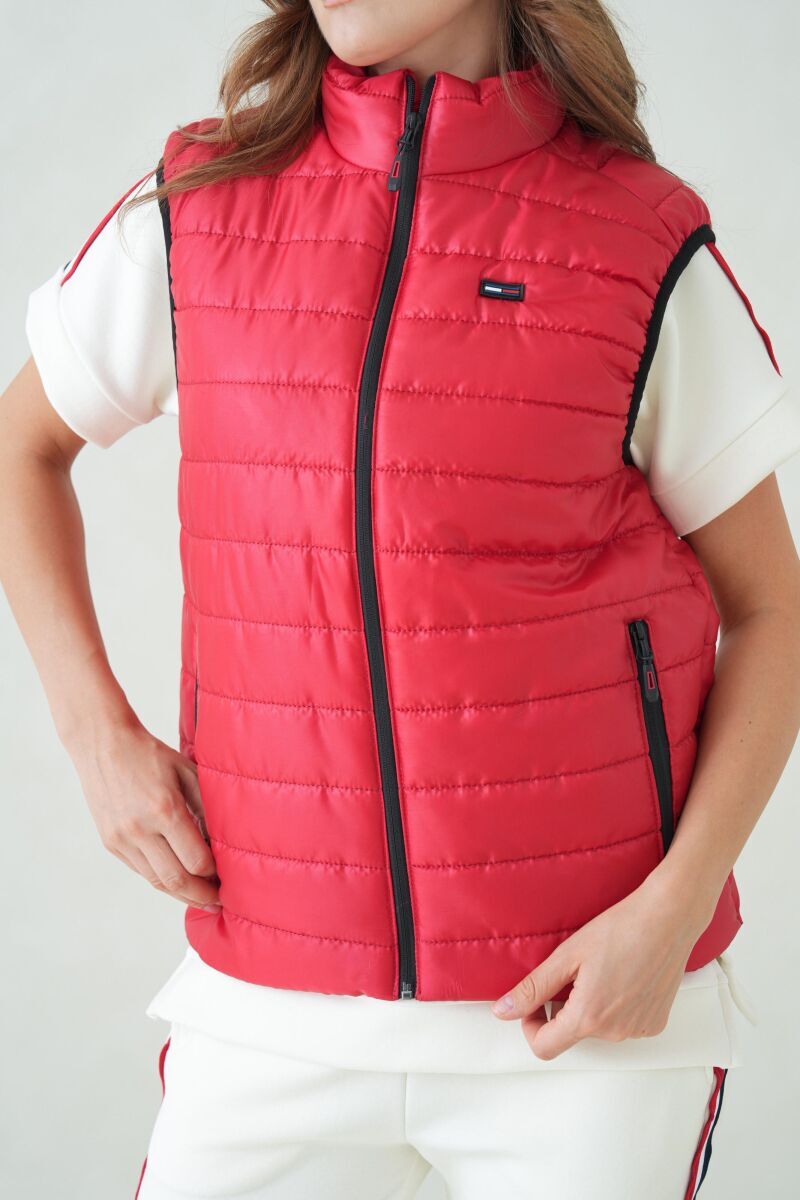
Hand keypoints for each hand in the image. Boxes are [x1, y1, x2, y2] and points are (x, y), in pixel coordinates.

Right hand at [71, 712, 219, 910]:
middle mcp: (140, 829)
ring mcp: (122, 839)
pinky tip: (178, 881)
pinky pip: (141, 871)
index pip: (197, 859)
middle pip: (177, 879)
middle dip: (201, 895)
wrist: (103, 745)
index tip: (228, 874)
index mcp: (165, 810)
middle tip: (220, 901)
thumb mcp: (187, 773)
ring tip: (201, 897)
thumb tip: (224, 843)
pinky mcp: (110, 843)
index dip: (215, 873)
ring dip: (181, 894)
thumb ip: (207, 808)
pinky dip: (161, 880)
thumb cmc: (151, 755)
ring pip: (156, 881)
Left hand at [490, 870, 712, 1059]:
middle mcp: (614, 1033)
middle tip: (573, 972)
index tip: (537, 1000)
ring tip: (601, 969)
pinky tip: (623, 976)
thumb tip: (502, 1011)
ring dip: (590, 1007)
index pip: (544, 1047)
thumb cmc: (619, 929)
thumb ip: (533, 988)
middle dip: (563, 1008)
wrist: (668, 918)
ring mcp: (638, 1030)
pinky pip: (623, 1024)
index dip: (531, 1025)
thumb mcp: (567, 955)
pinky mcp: (655, 1023)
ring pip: (598, 1029)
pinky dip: (615, 1007)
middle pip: (572, 1034)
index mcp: (588, 1018)